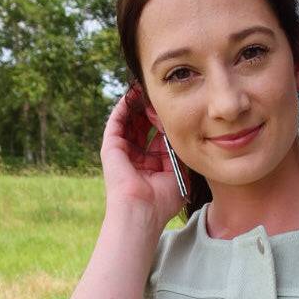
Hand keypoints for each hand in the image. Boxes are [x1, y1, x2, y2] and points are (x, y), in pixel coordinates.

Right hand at [100, 85, 190, 230]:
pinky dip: (124, 106)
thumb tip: (187, 133)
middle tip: (162, 93)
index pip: (159, 137)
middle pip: (144, 126)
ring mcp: (122, 151)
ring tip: (147, 87)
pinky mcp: (111, 146)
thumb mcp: (179, 173)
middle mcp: (136, 157)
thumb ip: (181, 153)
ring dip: (138, 104)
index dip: (167, 121)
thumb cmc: (163, 200)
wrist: (142, 211)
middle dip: (152, 109)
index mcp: (152, 165)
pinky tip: (133, 93)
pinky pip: (117, 120)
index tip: (176, 107)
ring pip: (130, 120)